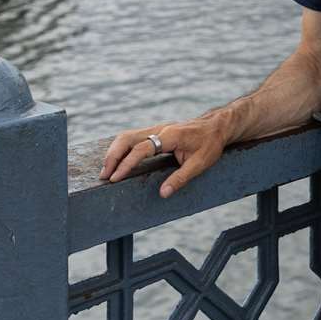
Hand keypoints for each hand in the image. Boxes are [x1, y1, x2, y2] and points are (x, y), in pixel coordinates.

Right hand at [100, 115, 229, 197]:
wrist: (216, 126)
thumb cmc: (210, 144)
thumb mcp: (200, 163)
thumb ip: (181, 178)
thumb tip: (163, 193)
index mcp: (170, 136)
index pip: (141, 148)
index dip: (126, 163)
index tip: (115, 177)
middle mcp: (160, 129)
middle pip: (127, 138)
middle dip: (113, 156)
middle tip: (104, 176)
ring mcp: (156, 128)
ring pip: (128, 135)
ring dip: (114, 151)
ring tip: (106, 170)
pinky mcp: (156, 131)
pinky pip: (133, 137)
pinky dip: (122, 148)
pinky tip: (117, 160)